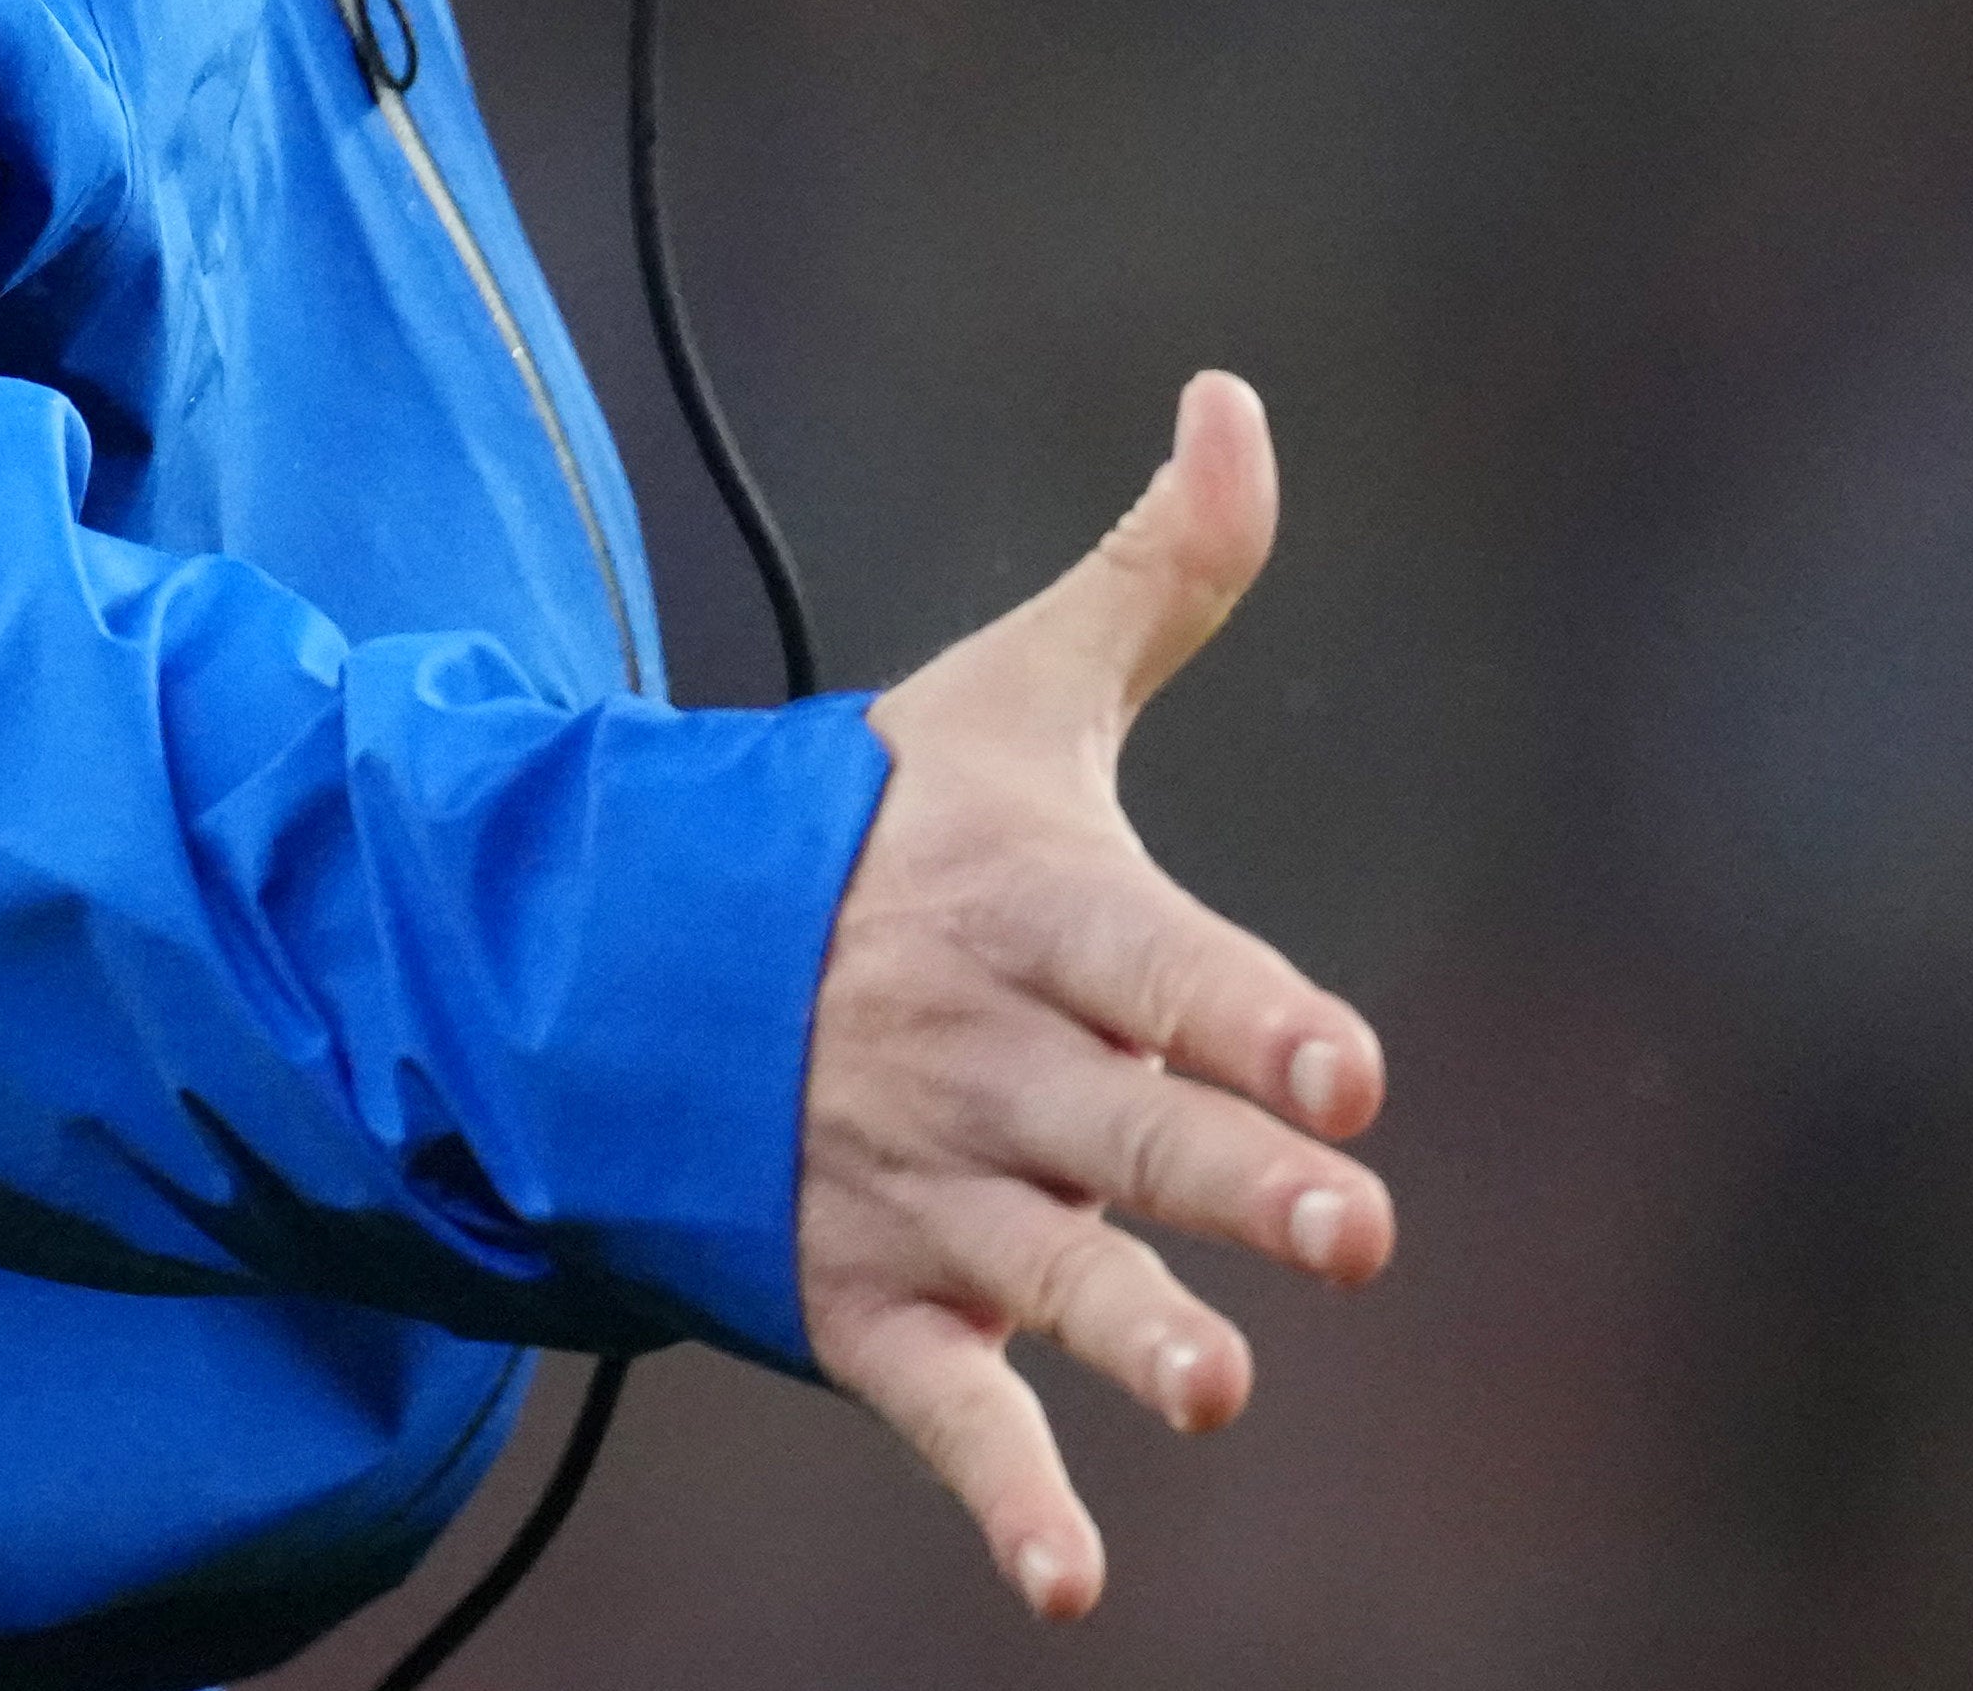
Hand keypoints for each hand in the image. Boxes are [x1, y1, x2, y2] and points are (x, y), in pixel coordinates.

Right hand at [794, 370, 1391, 1619]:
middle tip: (1352, 1227)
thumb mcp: (1003, 693)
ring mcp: (916, 1189)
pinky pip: (945, 1412)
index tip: (1349, 1066)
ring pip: (1045, 1271)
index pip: (1156, 961)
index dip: (1248, 1012)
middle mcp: (978, 1058)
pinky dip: (1006, 1498)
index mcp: (1024, 908)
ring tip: (1215, 1380)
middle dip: (1232, 1176)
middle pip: (1127, 1125)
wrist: (620, 968)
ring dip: (1130, 1333)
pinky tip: (1071, 1579)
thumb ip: (1157, 577)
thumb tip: (1238, 399)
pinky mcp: (869, 1305)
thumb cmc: (860, 826)